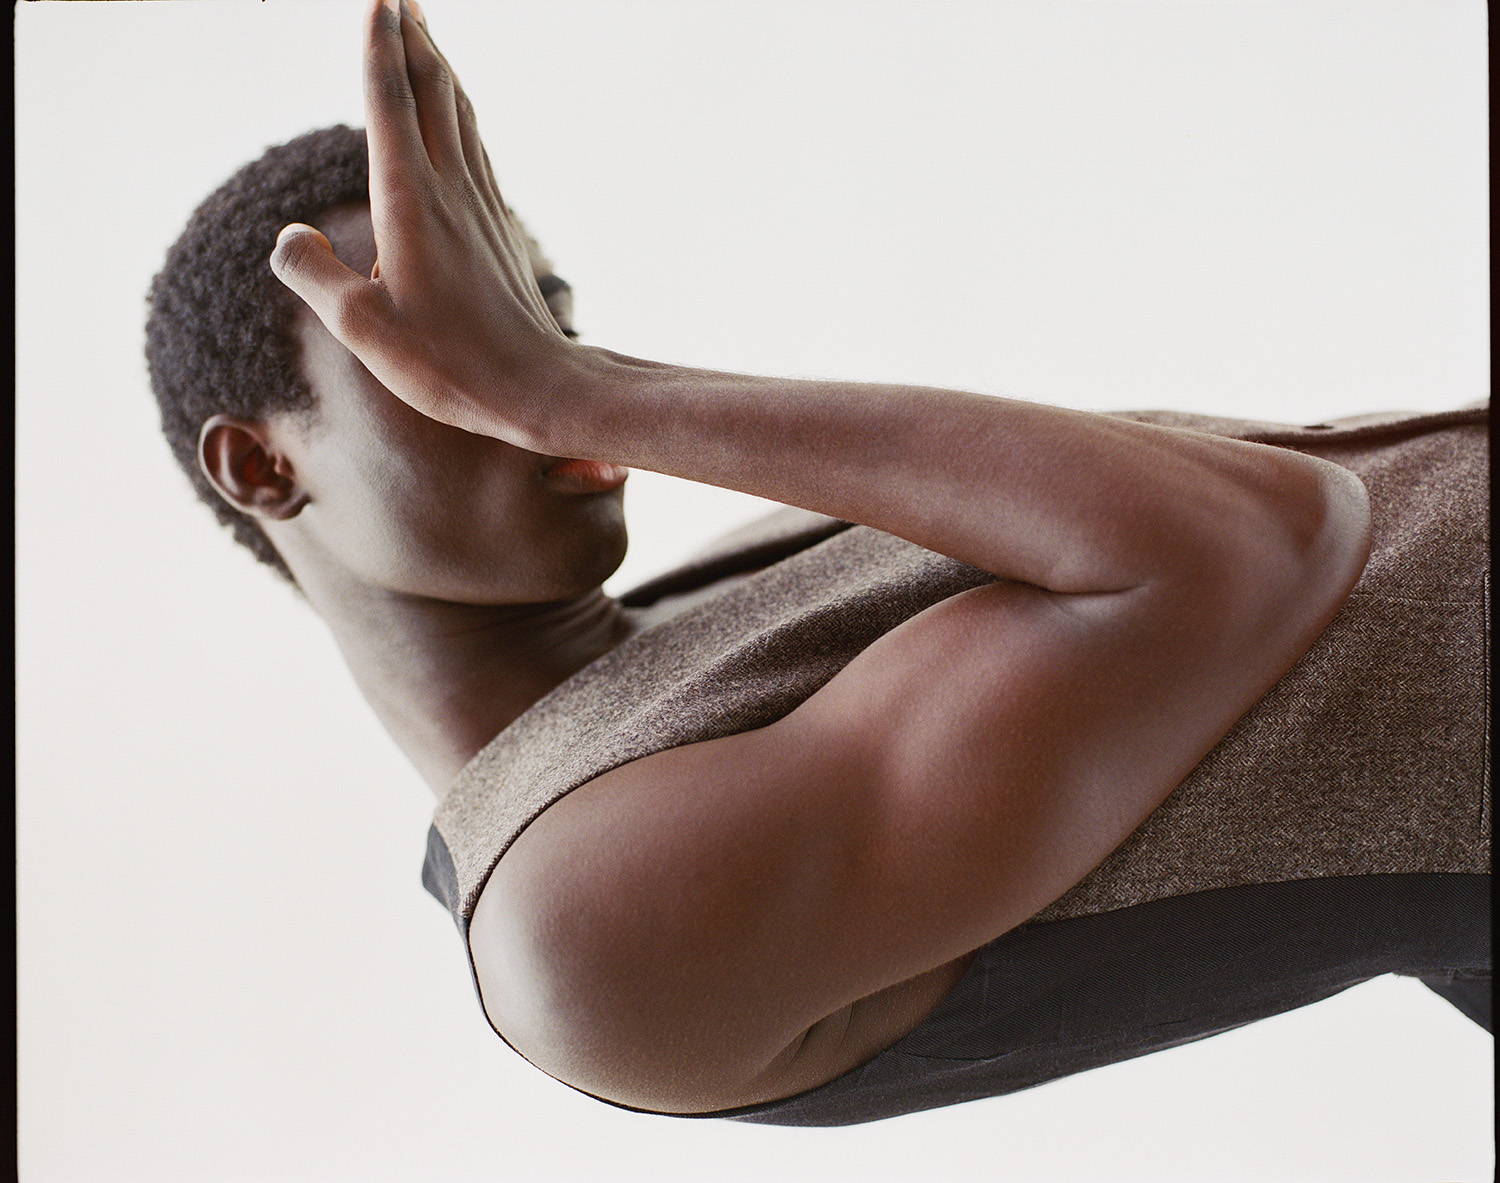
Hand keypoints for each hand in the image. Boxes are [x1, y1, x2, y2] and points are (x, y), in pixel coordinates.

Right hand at [270, 0, 575, 446]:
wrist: (536, 387)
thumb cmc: (449, 364)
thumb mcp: (361, 329)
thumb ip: (314, 275)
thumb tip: (288, 236)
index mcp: (411, 202)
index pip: (390, 105)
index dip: (379, 49)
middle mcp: (451, 190)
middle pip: (432, 93)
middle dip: (413, 40)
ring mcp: (481, 206)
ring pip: (459, 116)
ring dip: (440, 69)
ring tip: (425, 36)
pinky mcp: (497, 228)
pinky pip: (476, 150)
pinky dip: (460, 114)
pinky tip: (459, 117)